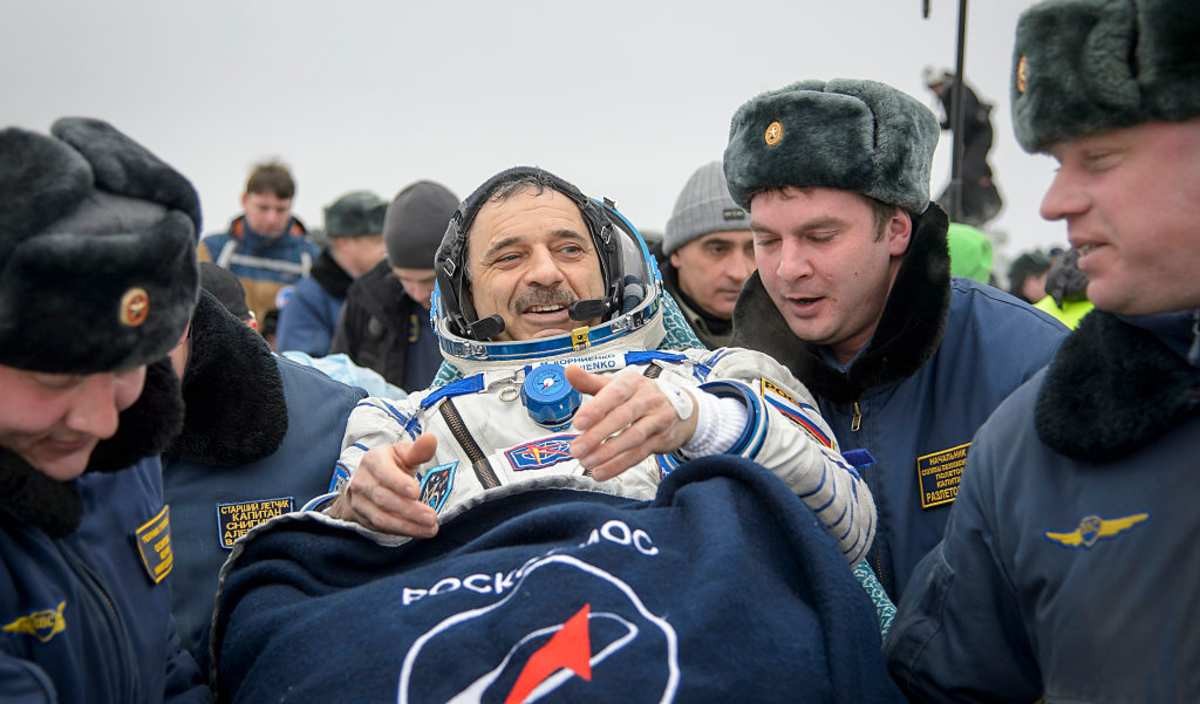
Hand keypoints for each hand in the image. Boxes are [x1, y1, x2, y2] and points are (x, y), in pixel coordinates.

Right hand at [327, 433, 439, 536]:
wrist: (368, 480)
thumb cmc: (392, 465)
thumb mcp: (404, 454)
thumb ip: (418, 450)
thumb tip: (431, 439)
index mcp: (373, 460)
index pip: (383, 472)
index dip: (398, 483)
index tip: (417, 492)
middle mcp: (362, 481)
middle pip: (383, 498)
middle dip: (409, 510)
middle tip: (432, 517)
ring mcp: (360, 501)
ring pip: (381, 517)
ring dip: (407, 525)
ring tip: (430, 528)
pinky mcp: (363, 518)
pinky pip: (381, 528)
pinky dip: (402, 531)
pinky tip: (419, 531)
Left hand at [566, 365, 698, 480]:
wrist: (682, 408)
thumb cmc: (639, 396)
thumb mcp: (617, 385)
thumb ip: (591, 382)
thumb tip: (569, 371)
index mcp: (633, 383)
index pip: (615, 394)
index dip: (597, 408)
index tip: (578, 423)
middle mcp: (648, 399)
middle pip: (623, 417)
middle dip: (598, 435)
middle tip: (576, 449)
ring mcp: (657, 420)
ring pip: (632, 438)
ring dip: (607, 453)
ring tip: (586, 462)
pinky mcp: (661, 440)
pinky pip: (639, 454)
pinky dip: (618, 465)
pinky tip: (600, 472)